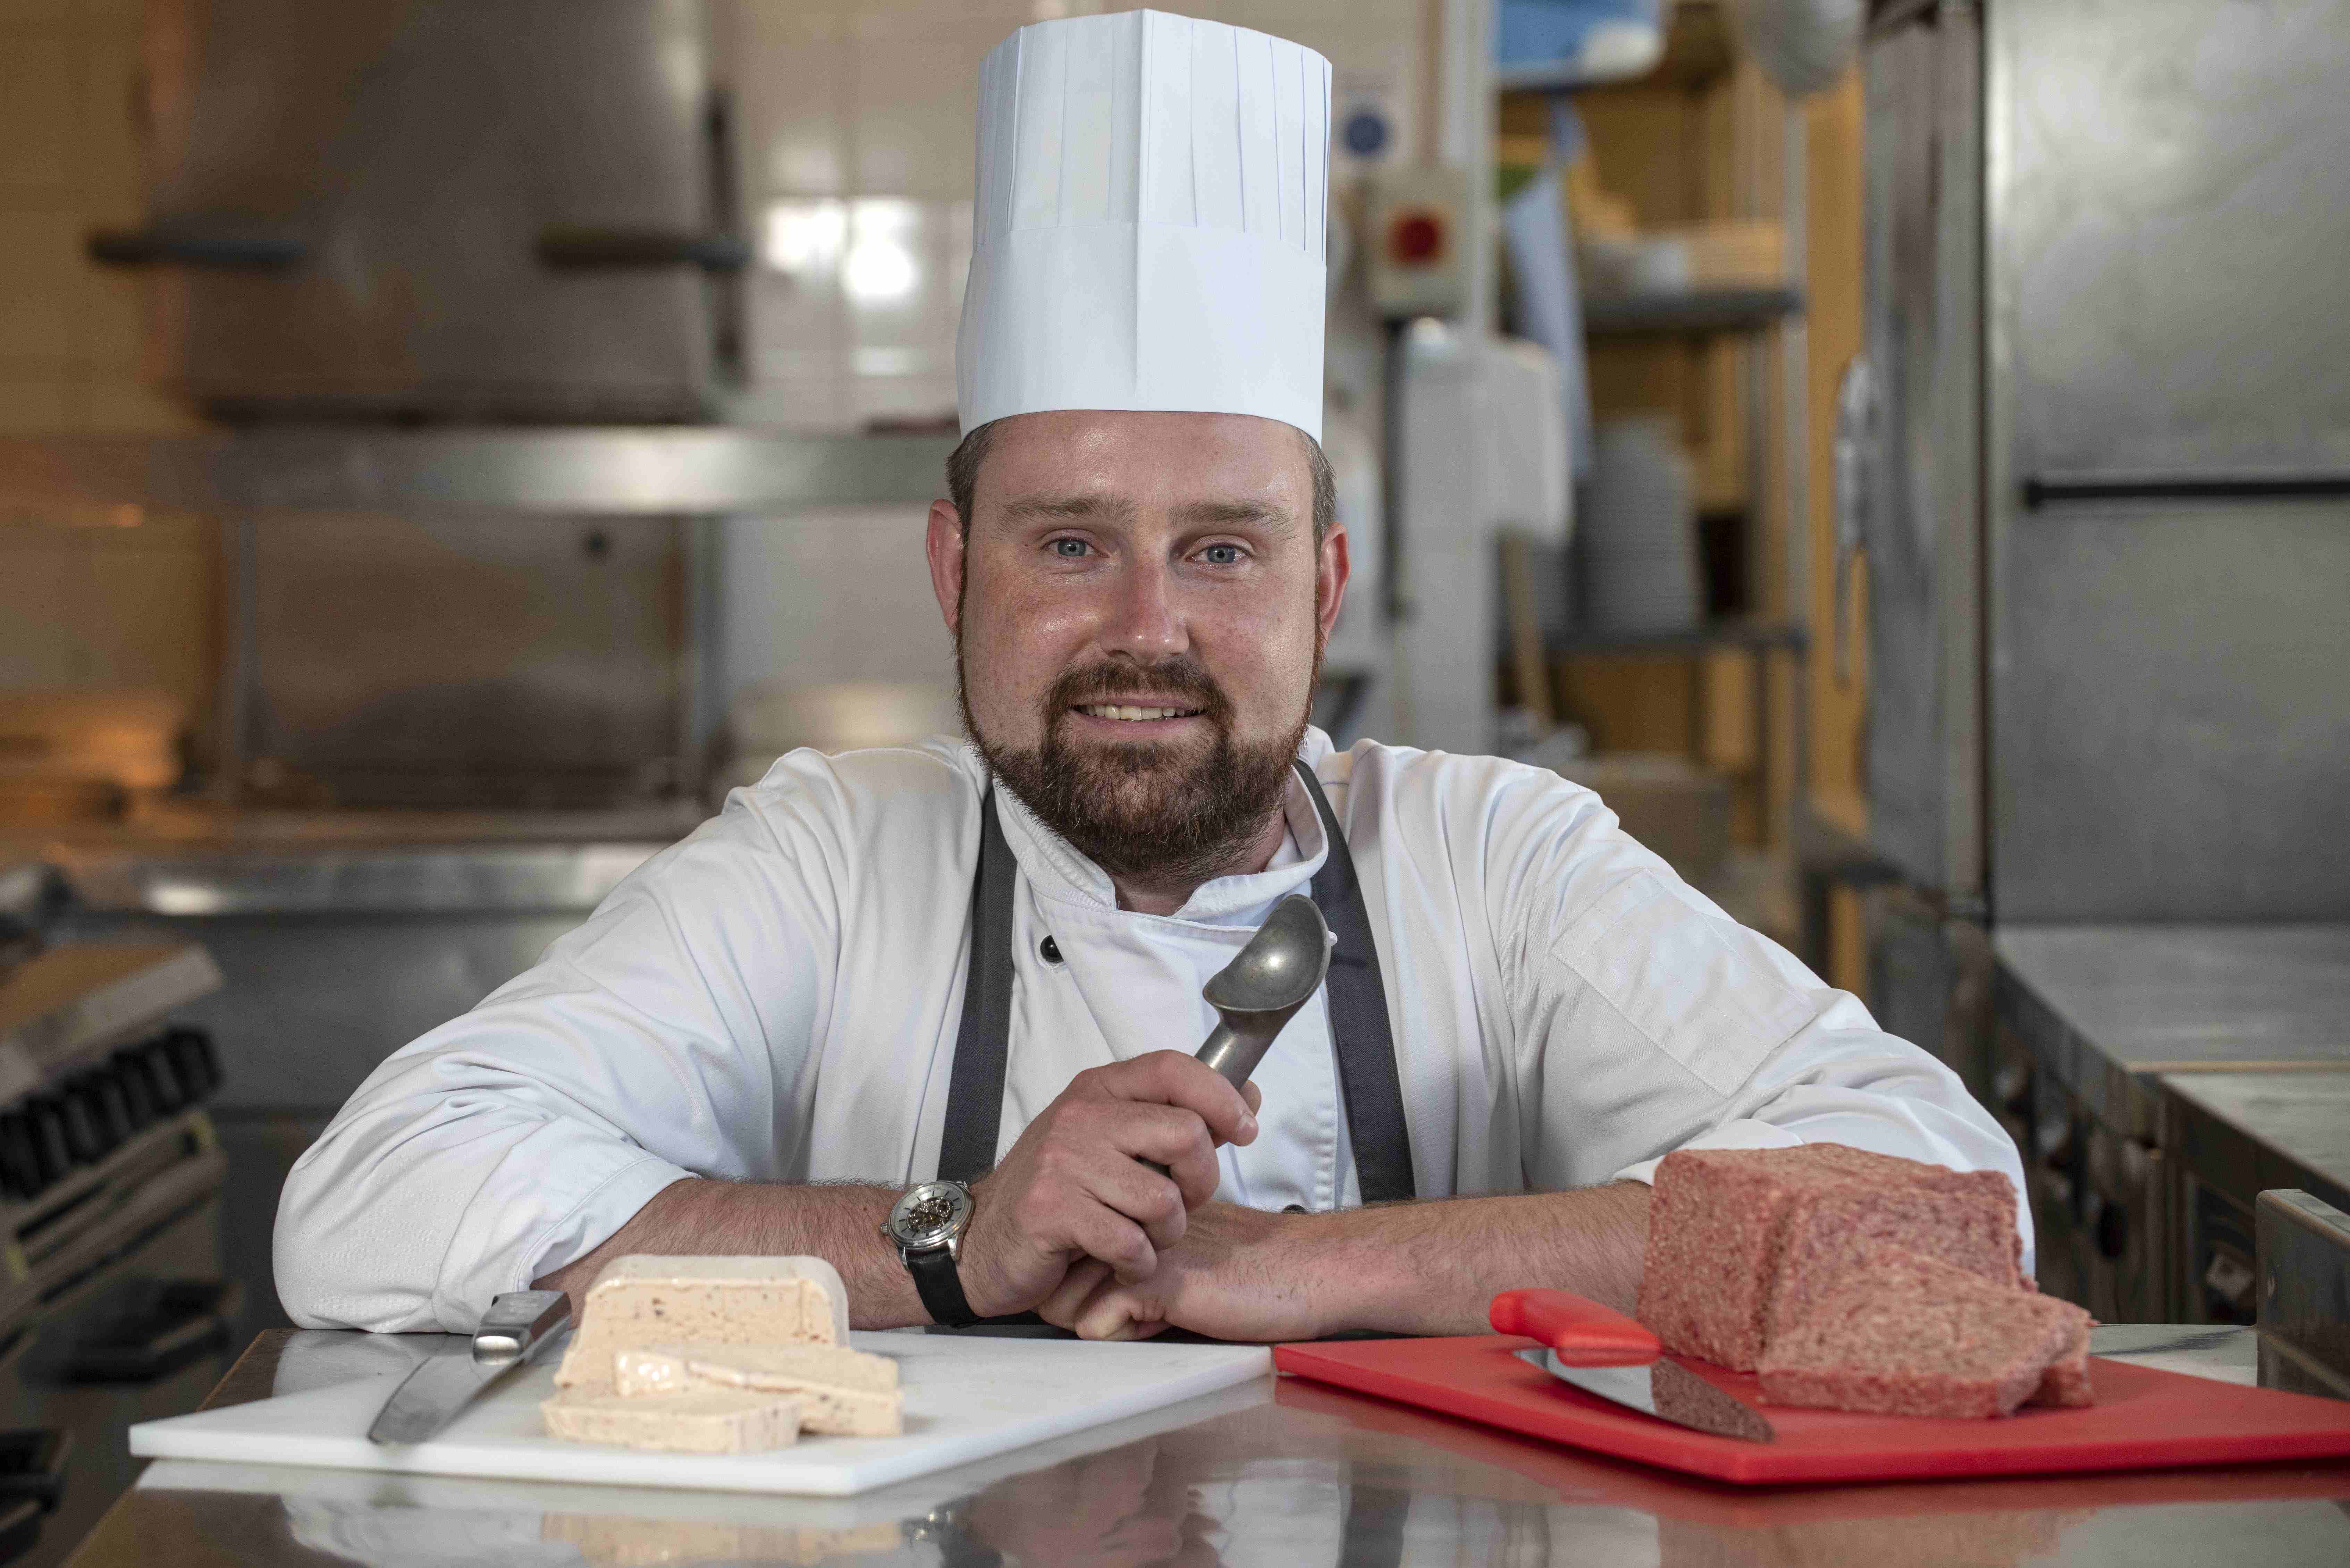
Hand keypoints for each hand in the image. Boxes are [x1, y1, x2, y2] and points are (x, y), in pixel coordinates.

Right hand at [957, 1052, 1261, 1319]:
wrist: (982, 1239)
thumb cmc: (1057, 1191)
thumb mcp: (1112, 1139)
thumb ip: (1174, 1118)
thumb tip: (1246, 1093)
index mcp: (1099, 1090)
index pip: (1175, 1068)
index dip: (1222, 1097)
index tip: (1244, 1129)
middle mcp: (1081, 1117)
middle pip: (1186, 1136)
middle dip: (1201, 1183)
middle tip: (1181, 1205)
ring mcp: (1063, 1163)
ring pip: (1164, 1200)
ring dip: (1166, 1235)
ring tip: (1142, 1238)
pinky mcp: (1052, 1211)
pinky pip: (1131, 1243)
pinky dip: (1137, 1263)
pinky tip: (1119, 1262)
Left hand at [1036, 1202, 1323, 1342]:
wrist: (1309, 1269)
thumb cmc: (1256, 1268)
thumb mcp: (1183, 1257)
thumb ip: (1138, 1260)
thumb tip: (1090, 1294)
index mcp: (1133, 1208)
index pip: (1068, 1255)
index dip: (1094, 1287)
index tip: (1143, 1288)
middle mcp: (1125, 1217)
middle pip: (1056, 1282)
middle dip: (1090, 1308)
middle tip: (1153, 1304)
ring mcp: (1135, 1245)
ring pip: (1065, 1304)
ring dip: (1108, 1323)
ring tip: (1162, 1310)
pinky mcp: (1152, 1278)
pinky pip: (1094, 1327)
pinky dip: (1125, 1336)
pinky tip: (1171, 1317)